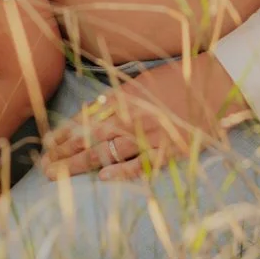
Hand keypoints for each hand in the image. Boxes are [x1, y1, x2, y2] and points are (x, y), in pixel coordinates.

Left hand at [42, 54, 243, 182]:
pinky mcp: (169, 150)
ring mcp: (150, 135)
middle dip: (64, 154)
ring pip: (108, 153)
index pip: (86, 118)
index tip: (46, 144)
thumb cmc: (178, 79)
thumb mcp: (142, 82)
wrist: (215, 85)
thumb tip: (92, 112)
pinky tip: (103, 179)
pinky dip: (122, 172)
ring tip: (59, 176)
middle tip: (44, 168)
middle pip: (90, 139)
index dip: (64, 133)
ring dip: (81, 165)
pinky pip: (141, 165)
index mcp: (125, 97)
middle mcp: (133, 117)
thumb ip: (117, 98)